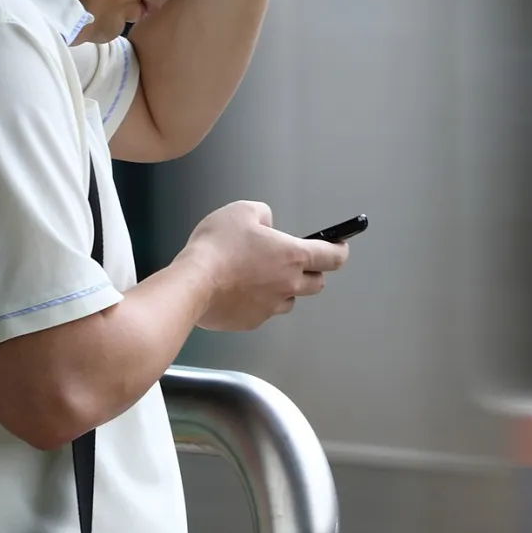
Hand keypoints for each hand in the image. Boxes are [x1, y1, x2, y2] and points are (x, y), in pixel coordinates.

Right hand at [184, 200, 344, 330]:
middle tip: (296, 262)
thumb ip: (262, 214)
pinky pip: (264, 311)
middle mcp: (288, 284)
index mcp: (293, 256)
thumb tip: (266, 223)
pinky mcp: (253, 321)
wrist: (191, 284)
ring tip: (261, 275)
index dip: (340, 250)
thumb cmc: (216, 248)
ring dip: (284, 289)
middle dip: (312, 272)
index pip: (333, 257)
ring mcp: (271, 306)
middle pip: (317, 283)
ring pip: (290, 299)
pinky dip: (259, 301)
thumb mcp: (242, 211)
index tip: (340, 247)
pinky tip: (240, 289)